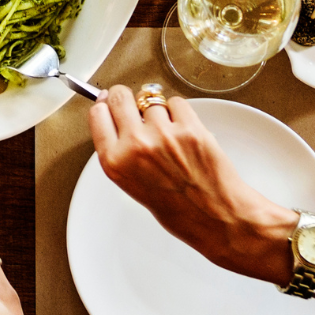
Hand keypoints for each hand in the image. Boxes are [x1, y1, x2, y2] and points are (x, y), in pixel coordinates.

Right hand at [90, 85, 296, 284]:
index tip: (110, 103)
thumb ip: (122, 153)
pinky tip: (185, 133)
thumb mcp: (133, 185)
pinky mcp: (190, 128)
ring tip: (171, 136)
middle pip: (120, 97)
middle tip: (137, 106)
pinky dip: (180, 113)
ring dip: (159, 112)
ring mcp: (163, 134)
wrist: (216, 217)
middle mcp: (135, 145)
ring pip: (152, 100)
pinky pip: (177, 103)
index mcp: (115, 162)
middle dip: (127, 98)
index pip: (98, 114)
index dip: (106, 105)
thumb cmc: (178, 209)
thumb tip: (117, 121)